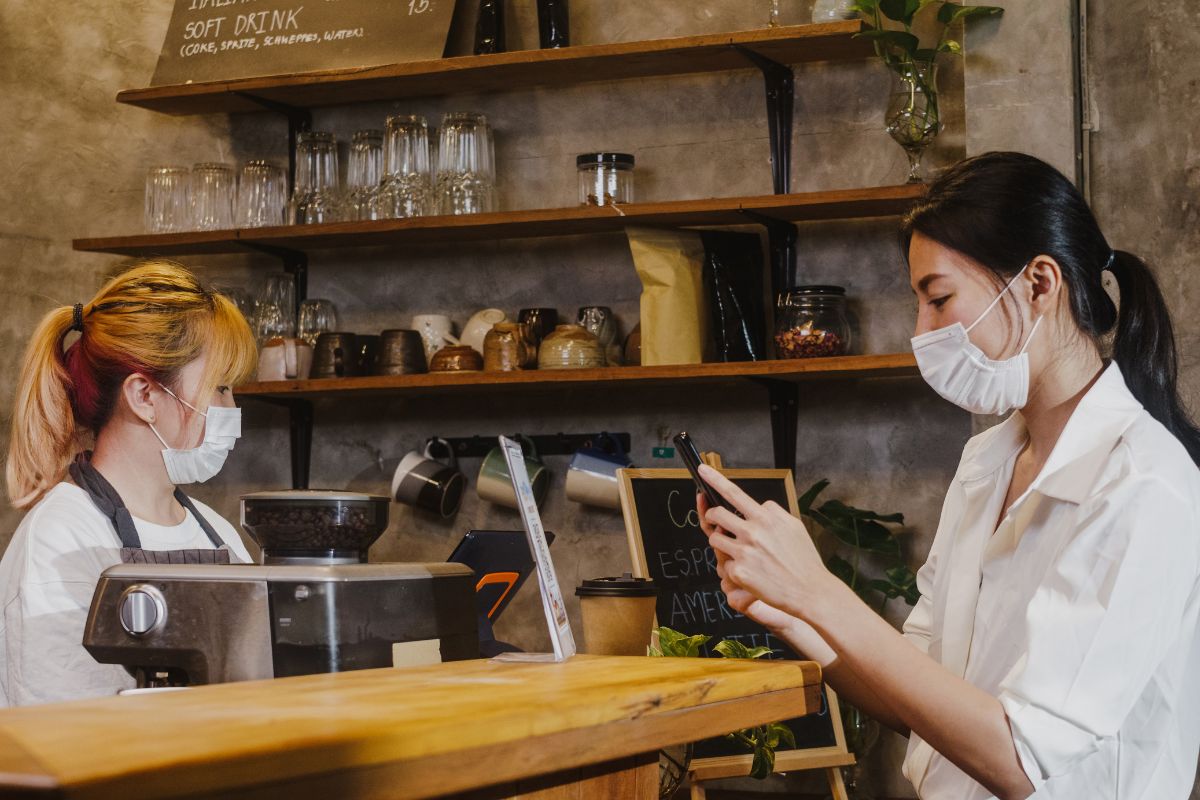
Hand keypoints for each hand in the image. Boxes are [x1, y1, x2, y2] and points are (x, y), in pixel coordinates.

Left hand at [698, 490, 837, 665]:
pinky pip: (726, 564)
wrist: (810, 590)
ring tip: (738, 550)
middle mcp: (752, 532)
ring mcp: (744, 552)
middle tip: (716, 520)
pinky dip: (734, 567)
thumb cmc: (804, 559)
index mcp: (766, 518)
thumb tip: (760, 507)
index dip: (715, 479)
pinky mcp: (739, 571)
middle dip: (712, 515)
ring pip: (715, 538)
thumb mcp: (794, 526)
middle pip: (717, 514)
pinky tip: (750, 572)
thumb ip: (774, 513)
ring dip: (721, 542)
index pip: (734, 493)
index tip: (703, 470)